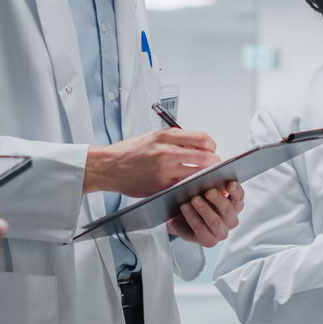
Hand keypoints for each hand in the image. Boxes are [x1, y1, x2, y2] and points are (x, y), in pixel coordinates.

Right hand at [84, 128, 219, 197]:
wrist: (109, 166)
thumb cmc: (129, 152)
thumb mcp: (153, 137)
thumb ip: (175, 139)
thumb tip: (198, 144)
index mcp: (165, 136)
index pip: (202, 139)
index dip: (212, 146)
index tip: (212, 150)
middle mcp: (166, 152)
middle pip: (205, 158)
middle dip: (214, 163)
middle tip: (214, 166)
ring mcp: (164, 170)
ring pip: (197, 174)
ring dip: (205, 177)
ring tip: (205, 178)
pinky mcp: (160, 186)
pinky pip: (183, 187)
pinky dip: (190, 187)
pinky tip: (191, 186)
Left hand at [167, 181, 244, 246]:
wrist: (181, 218)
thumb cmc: (197, 200)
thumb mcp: (204, 189)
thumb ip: (211, 183)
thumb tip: (210, 172)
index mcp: (234, 204)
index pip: (238, 196)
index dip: (235, 190)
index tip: (229, 183)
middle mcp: (231, 220)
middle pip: (228, 210)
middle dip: (218, 199)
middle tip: (208, 191)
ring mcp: (220, 232)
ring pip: (214, 221)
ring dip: (203, 209)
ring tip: (193, 199)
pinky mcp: (208, 241)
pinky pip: (200, 228)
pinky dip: (192, 216)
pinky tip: (184, 207)